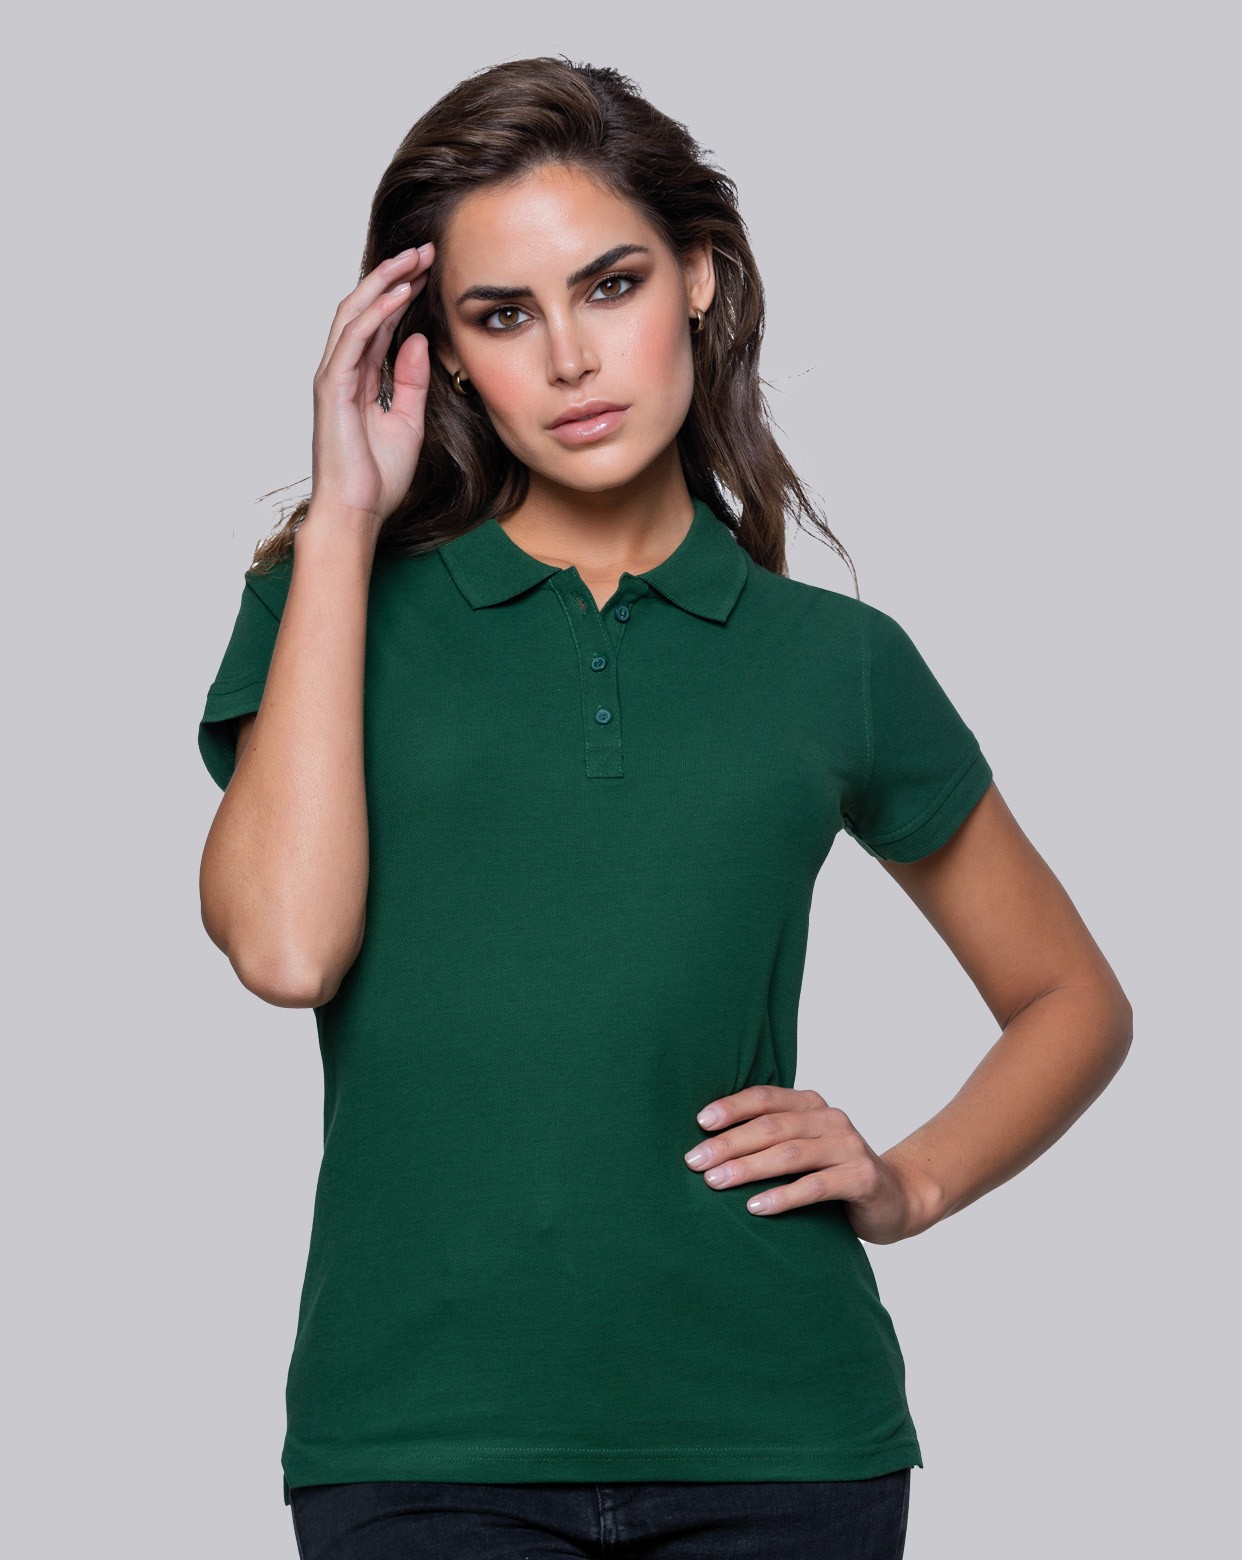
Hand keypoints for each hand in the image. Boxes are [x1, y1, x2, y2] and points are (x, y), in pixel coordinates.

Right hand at [306, 242, 436, 537]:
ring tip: (414, 258)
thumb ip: (411, 380)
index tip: (431, 270)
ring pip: (355, 313)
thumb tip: (418, 338)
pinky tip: (401, 294)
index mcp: (359, 378)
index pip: (380, 323)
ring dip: (385, 282)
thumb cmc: (378, 476)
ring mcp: (334, 376)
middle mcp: (342, 370)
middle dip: (394, 275)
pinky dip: (377, 313)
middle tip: (425, 250)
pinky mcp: (332, 387)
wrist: (357, 511)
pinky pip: (355, 339)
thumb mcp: (408, 421)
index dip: (403, 293)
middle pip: (365, 308)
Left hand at [683, 1085, 932, 1242]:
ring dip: (748, 1167)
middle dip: (729, 1144)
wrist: (895, 1199)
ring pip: (790, 1154)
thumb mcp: (803, 1150)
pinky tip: (756, 1207)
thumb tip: (707, 1144)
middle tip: (694, 1162)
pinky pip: (816, 1185)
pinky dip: (783, 1196)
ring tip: (715, 1182)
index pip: (766, 1098)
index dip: (732, 1107)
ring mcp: (849, 1146)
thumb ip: (770, 1139)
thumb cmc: (834, 1174)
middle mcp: (831, 1119)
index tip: (699, 1123)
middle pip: (772, 1127)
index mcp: (812, 1105)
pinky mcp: (862, 1177)